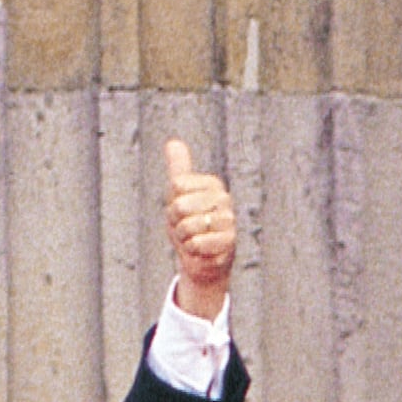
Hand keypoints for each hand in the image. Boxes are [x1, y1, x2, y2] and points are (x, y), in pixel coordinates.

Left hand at [161, 136, 237, 315]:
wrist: (201, 259)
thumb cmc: (189, 224)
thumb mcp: (178, 195)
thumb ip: (178, 170)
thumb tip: (173, 142)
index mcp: (212, 185)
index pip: (177, 185)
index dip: (172, 202)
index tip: (180, 212)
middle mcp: (224, 200)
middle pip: (180, 206)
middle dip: (176, 223)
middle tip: (186, 229)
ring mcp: (228, 221)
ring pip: (187, 227)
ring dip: (184, 238)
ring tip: (193, 240)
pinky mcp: (229, 243)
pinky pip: (196, 244)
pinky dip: (192, 251)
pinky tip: (201, 251)